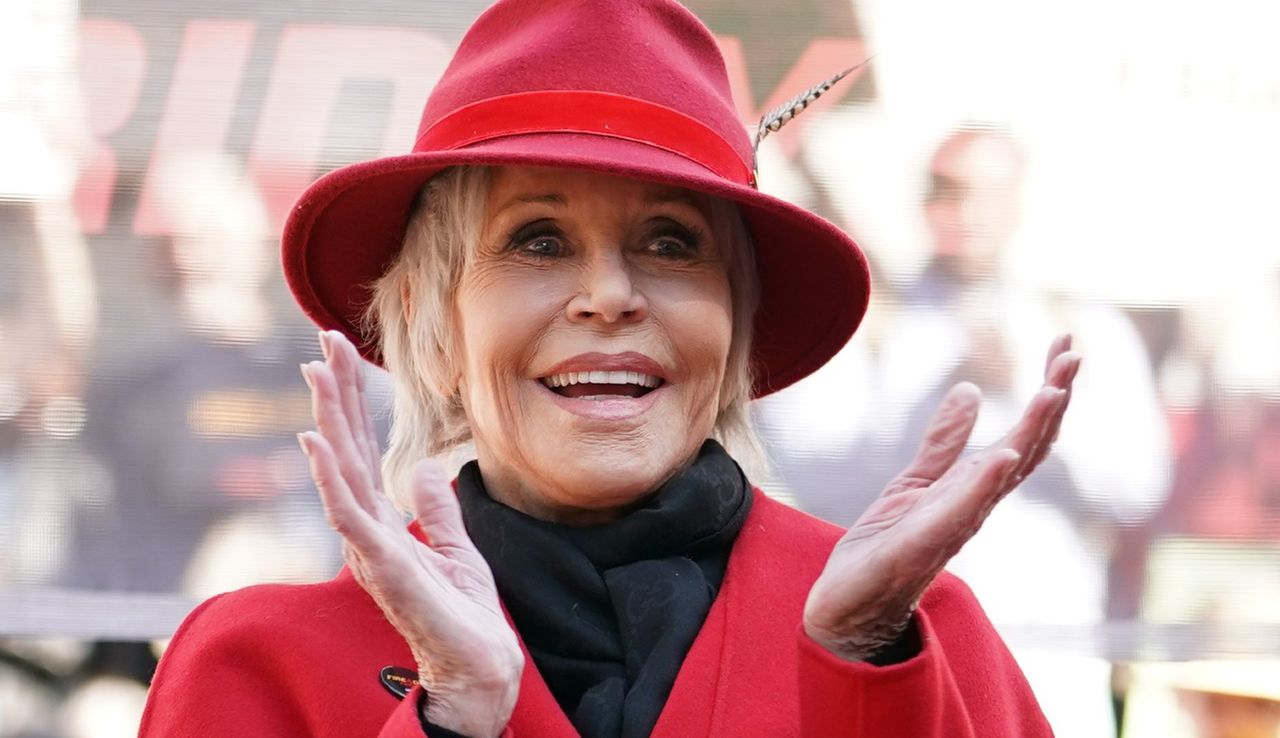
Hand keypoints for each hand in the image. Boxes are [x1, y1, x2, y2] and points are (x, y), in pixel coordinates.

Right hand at [298, 331, 521, 736]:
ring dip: (327, 419)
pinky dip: (330, 477)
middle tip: (321, 342)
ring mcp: (371, 547)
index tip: (339, 354)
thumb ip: (437, 510)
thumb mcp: (456, 547)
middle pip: (344, 449)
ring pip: (340, 471)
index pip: (360, 450)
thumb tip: (426, 471)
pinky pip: (350, 514)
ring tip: (316, 373)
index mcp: (384, 521)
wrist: (479, 664)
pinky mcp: (383, 566)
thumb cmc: (463, 614)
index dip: (349, 402)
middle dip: (334, 394)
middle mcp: (367, 529)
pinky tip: (316, 440)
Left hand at [803, 335, 1080, 660]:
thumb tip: (971, 389)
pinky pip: (957, 514)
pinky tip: (1001, 457)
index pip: (1025, 435)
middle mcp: (975, 506)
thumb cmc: (885, 548)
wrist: (847, 607)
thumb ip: (944, 442)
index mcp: (974, 489)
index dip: (1049, 391)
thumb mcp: (914, 481)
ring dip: (1031, 433)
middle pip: (1028, 448)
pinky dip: (982, 486)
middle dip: (1053, 400)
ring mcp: (953, 526)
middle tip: (1075, 352)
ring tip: (1053, 391)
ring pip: (1003, 476)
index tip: (1066, 345)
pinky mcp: (919, 546)